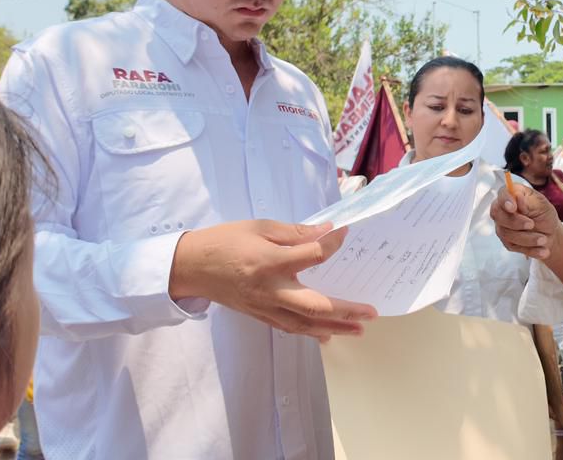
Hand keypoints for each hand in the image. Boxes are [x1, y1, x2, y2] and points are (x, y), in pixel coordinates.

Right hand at [169, 219, 377, 340]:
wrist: (190, 267)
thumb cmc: (224, 241)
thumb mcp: (259, 227)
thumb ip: (295, 233)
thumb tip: (327, 232)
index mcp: (269, 262)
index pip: (312, 255)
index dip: (332, 244)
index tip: (345, 234)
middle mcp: (270, 289)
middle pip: (314, 305)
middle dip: (346, 310)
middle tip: (371, 312)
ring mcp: (264, 307)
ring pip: (304, 324)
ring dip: (335, 327)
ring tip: (360, 329)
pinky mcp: (259, 315)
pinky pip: (289, 327)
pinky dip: (311, 332)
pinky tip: (328, 334)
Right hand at [491, 182, 562, 260]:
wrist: (550, 233)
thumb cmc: (544, 214)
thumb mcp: (542, 205)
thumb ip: (529, 202)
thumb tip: (517, 196)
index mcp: (512, 195)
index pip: (502, 194)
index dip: (505, 201)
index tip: (513, 208)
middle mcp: (503, 211)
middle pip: (498, 215)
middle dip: (516, 222)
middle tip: (532, 224)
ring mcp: (503, 227)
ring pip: (507, 234)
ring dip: (528, 238)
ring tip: (544, 239)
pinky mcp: (508, 242)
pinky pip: (515, 247)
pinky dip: (531, 249)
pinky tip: (543, 250)